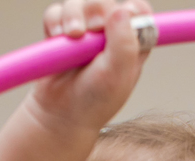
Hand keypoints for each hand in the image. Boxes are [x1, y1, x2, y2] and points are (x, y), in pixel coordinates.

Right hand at [32, 0, 151, 131]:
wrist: (59, 116)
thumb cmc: (94, 101)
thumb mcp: (117, 75)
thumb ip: (124, 42)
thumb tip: (122, 9)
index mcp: (132, 43)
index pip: (138, 11)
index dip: (130, 10)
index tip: (118, 22)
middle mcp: (109, 35)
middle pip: (106, 2)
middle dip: (97, 10)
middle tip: (91, 31)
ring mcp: (84, 33)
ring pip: (80, 3)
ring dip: (73, 14)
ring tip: (72, 34)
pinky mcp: (60, 34)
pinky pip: (56, 13)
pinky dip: (55, 20)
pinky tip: (57, 37)